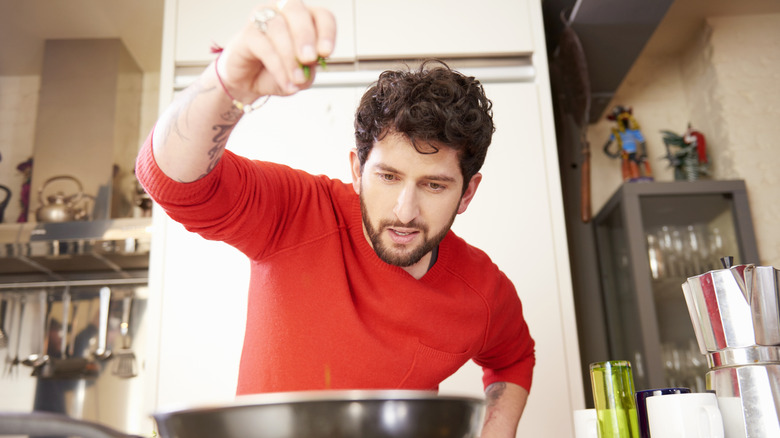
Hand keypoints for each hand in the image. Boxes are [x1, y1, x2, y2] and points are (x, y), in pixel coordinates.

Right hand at [217, 0, 335, 101]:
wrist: (251, 83)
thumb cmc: (279, 72)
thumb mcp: (302, 76)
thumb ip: (310, 69)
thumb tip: (310, 63)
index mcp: (306, 18)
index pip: (322, 16)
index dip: (326, 32)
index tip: (326, 52)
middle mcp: (284, 12)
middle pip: (297, 11)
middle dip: (305, 36)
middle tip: (309, 59)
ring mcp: (263, 19)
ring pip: (278, 28)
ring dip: (290, 56)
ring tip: (297, 79)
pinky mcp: (247, 33)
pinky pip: (263, 45)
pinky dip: (277, 66)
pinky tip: (285, 81)